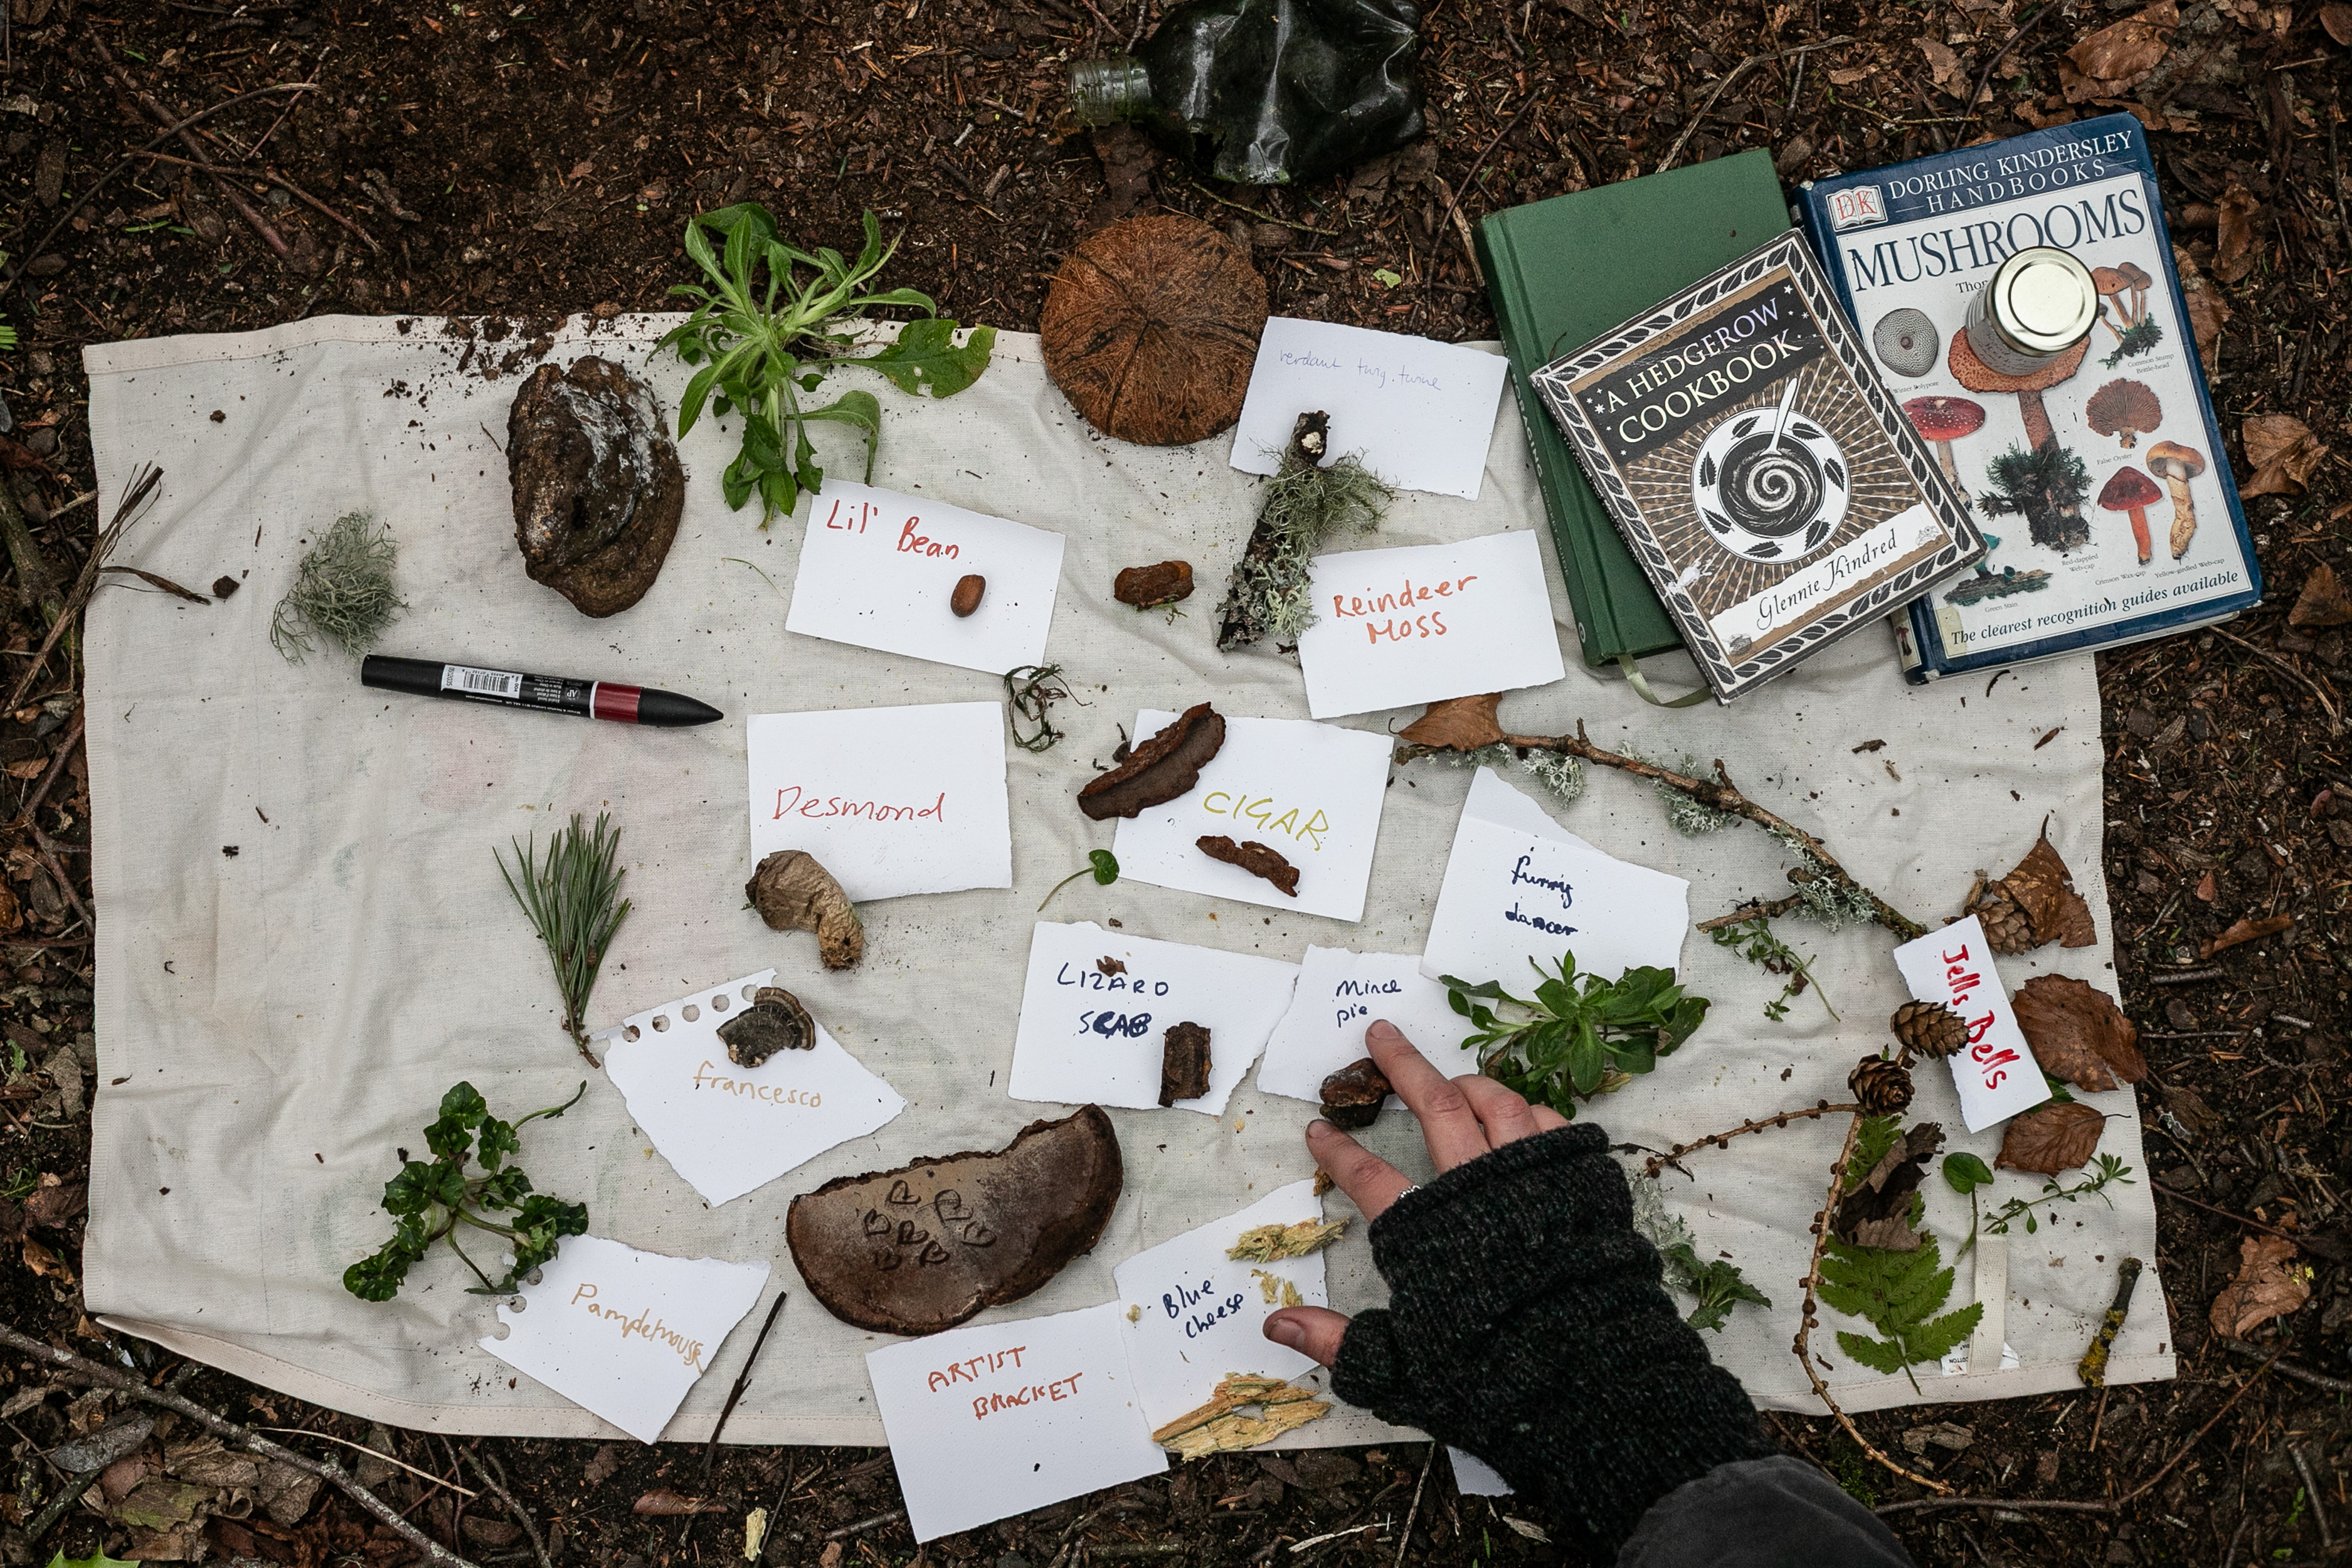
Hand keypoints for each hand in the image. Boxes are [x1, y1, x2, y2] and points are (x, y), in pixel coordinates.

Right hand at [1263, 1019, 1567, 1366]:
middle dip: (1404, 1067)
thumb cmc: (1498, 1380)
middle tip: (1380, 1034)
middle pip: (1438, 1108)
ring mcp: (1536, 1181)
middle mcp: (1479, 1190)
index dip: (1339, 1152)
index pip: (1369, 1178)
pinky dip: (1531, 1115)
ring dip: (1470, 1083)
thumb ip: (1342, 1342)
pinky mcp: (1584, 1186)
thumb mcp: (1406, 1373)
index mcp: (1429, 1232)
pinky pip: (1554, 1129)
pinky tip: (1522, 1118)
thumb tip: (1275, 1325)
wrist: (1596, 1379)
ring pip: (1501, 1106)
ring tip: (1452, 1077)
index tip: (1319, 1128)